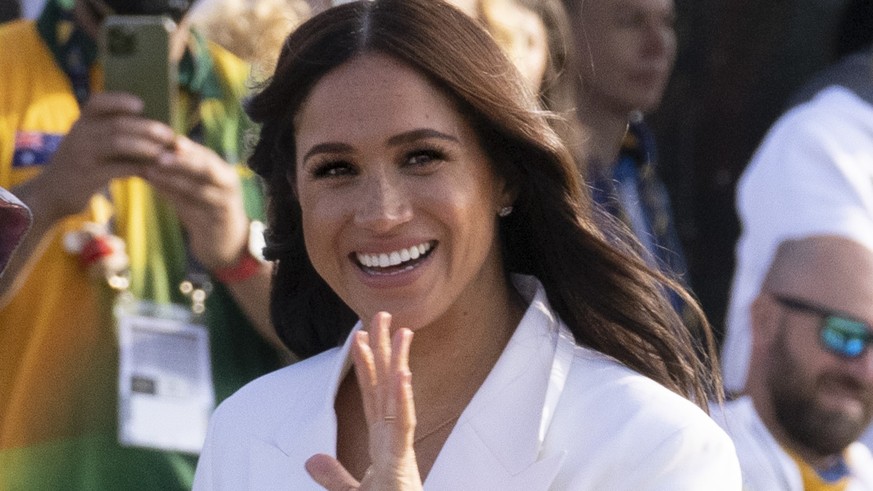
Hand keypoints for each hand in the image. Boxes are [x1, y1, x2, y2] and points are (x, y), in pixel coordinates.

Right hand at [28, 93, 174, 221]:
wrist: (52, 193)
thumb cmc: (82, 165)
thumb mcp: (89, 143)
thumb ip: (110, 133)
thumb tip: (152, 127)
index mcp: (81, 122)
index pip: (99, 102)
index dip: (120, 101)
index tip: (141, 105)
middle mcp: (80, 134)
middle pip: (117, 124)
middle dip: (147, 128)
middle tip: (169, 135)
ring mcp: (82, 154)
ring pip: (118, 144)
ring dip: (145, 147)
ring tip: (164, 152)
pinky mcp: (87, 176)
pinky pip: (118, 168)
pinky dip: (138, 167)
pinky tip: (152, 170)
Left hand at [142, 136, 248, 270]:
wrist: (224, 242)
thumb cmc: (206, 208)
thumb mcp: (197, 187)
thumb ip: (180, 171)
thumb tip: (150, 149)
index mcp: (224, 173)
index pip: (205, 155)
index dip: (187, 147)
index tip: (166, 138)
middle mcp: (228, 186)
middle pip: (206, 169)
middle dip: (182, 161)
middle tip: (158, 155)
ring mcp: (223, 205)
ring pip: (198, 190)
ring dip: (173, 180)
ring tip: (150, 171)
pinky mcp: (215, 223)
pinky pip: (192, 209)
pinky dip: (174, 198)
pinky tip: (157, 190)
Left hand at [306, 312, 422, 490]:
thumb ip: (333, 476)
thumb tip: (310, 459)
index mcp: (382, 442)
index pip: (372, 395)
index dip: (367, 365)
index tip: (360, 334)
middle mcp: (394, 438)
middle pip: (386, 386)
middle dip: (385, 350)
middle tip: (384, 314)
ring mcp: (400, 448)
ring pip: (399, 397)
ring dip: (399, 363)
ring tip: (402, 331)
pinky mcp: (403, 462)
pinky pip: (404, 424)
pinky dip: (404, 398)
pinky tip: (403, 373)